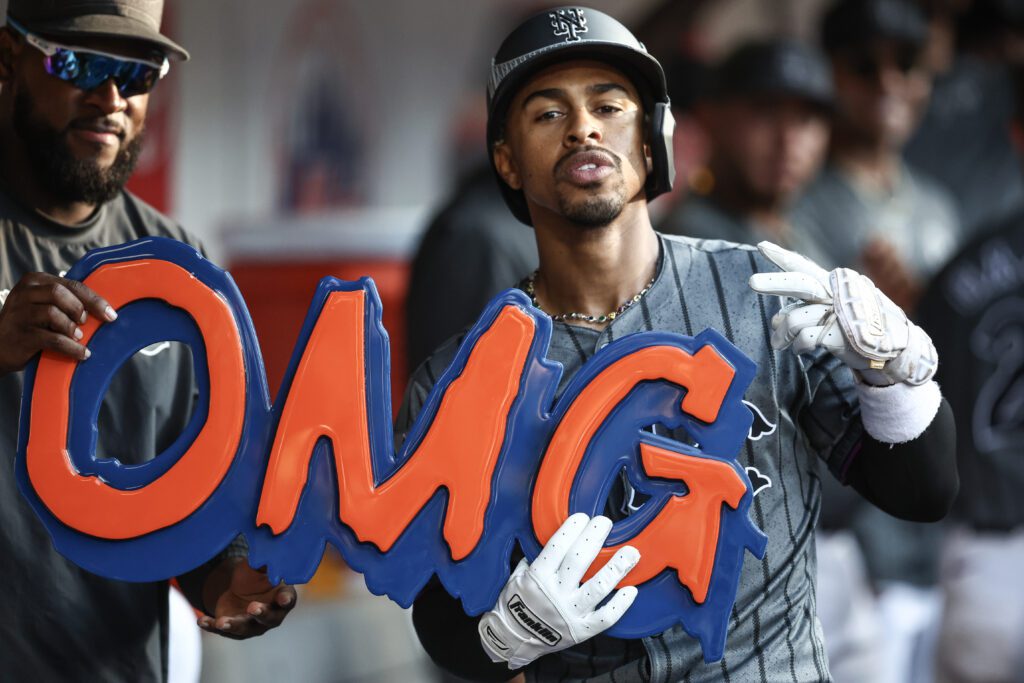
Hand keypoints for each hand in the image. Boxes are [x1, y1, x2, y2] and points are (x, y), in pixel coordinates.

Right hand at [0, 272, 116, 374]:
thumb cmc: (30, 325)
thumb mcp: (44, 306)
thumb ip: (66, 302)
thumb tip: (103, 309)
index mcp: (34, 281)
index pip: (71, 285)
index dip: (94, 300)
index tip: (111, 314)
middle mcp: (24, 293)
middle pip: (60, 293)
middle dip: (80, 309)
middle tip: (85, 323)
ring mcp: (19, 313)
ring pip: (53, 313)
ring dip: (71, 328)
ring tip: (78, 337)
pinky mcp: (20, 335)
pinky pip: (52, 339)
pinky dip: (71, 347)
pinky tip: (82, 353)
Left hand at [197, 558, 296, 638]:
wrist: (239, 589)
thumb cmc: (256, 576)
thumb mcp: (260, 567)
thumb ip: (265, 563)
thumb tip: (266, 552)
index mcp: (281, 597)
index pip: (287, 600)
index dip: (286, 599)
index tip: (284, 598)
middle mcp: (270, 615)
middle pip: (269, 618)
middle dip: (261, 614)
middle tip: (253, 607)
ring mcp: (251, 625)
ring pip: (244, 628)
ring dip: (233, 625)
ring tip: (222, 622)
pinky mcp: (233, 629)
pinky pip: (222, 629)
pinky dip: (211, 625)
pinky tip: (202, 620)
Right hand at [478, 513, 639, 669]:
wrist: (514, 639)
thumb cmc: (514, 605)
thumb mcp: (516, 577)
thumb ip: (534, 558)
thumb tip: (553, 539)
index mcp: (538, 577)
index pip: (557, 547)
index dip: (571, 530)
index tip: (582, 517)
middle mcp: (556, 593)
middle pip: (579, 560)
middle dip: (594, 537)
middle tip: (605, 522)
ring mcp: (570, 612)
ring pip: (598, 587)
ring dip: (616, 568)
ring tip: (631, 553)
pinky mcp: (582, 629)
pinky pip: (605, 617)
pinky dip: (620, 605)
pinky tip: (631, 590)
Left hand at [748, 241, 936, 385]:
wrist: (896, 349)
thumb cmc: (860, 328)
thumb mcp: (832, 314)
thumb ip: (804, 312)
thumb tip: (774, 319)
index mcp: (834, 284)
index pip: (805, 267)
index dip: (783, 257)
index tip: (762, 246)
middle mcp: (837, 293)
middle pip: (800, 284)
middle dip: (774, 282)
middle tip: (752, 282)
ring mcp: (840, 313)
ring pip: (794, 319)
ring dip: (781, 334)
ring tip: (780, 343)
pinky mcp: (841, 334)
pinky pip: (805, 339)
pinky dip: (798, 346)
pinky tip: (801, 349)